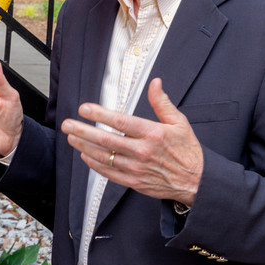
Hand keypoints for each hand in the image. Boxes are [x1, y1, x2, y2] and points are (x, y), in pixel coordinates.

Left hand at [60, 78, 202, 205]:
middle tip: (68, 124)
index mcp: (153, 134)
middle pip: (106, 140)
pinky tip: (85, 156)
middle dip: (83, 131)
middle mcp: (142, 151)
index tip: (84, 108)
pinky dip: (94, 164)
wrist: (196, 182)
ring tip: (71, 137)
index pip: (121, 122)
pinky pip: (109, 173)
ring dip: (84, 147)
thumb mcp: (180, 123)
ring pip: (104, 157)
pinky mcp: (134, 181)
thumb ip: (162, 103)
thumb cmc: (188, 151)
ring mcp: (136, 168)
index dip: (100, 115)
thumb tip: (155, 83)